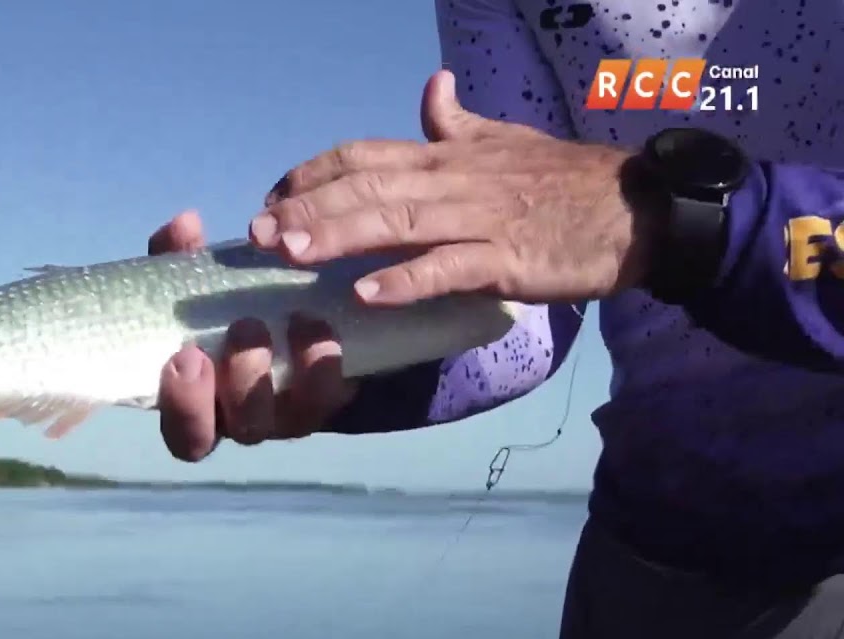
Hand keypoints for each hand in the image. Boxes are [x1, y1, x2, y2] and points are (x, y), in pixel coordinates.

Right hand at [148, 211, 355, 460]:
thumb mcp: (191, 281)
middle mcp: (247, 420)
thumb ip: (180, 257)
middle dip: (246, 380)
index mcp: (201, 405)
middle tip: (247, 327)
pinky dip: (332, 363)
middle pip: (246, 428)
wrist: (280, 306)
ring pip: (299, 419)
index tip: (187, 355)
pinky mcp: (331, 397)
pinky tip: (327, 325)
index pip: (186, 437)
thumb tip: (185, 225)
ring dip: (302, 373)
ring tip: (302, 319)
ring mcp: (292, 414)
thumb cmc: (218, 302)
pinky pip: (337, 395)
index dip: (186, 406)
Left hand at [249, 69, 649, 305]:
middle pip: (368, 186)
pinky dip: (406, 280)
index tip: (273, 195)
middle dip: (309, 208)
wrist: (638, 210)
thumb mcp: (506, 141)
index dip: (314, 173)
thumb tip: (433, 87)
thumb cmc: (565, 182)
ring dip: (339, 236)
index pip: (365, 154)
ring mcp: (478, 219)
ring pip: (397, 222)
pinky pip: (448, 268)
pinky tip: (367, 293)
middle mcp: (452, 180)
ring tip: (291, 253)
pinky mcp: (506, 259)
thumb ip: (459, 123)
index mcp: (446, 155)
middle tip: (258, 233)